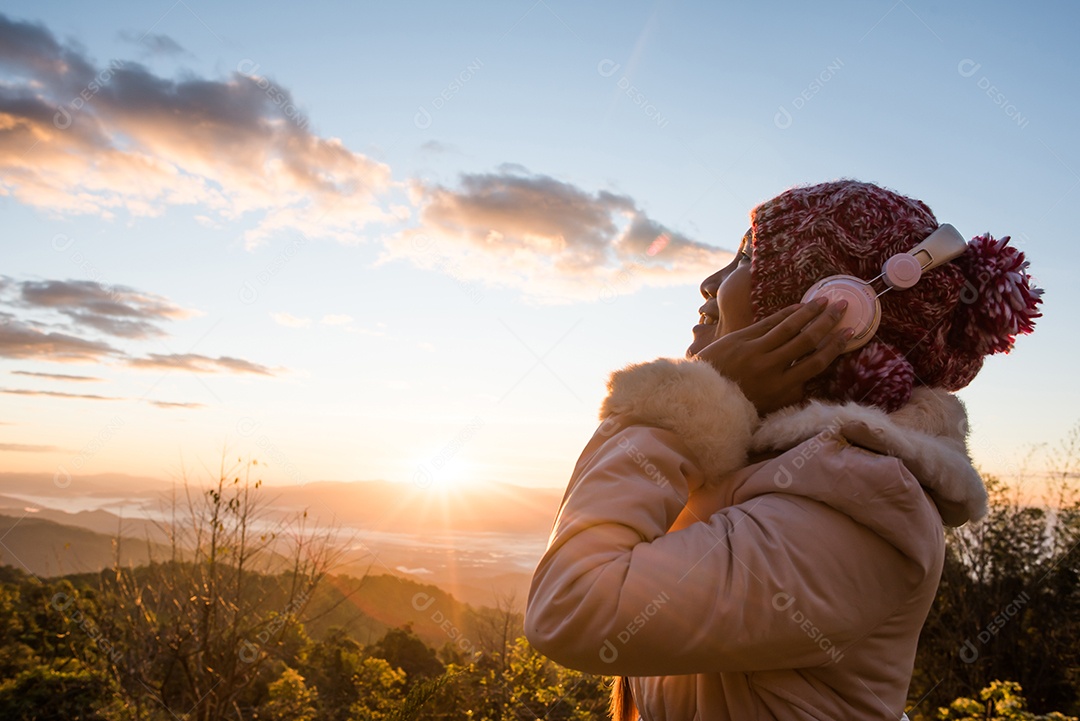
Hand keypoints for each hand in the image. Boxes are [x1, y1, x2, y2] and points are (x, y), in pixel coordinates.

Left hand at [692, 298, 851, 414]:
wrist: (702, 395)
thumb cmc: (738, 403)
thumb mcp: (770, 406)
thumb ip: (792, 392)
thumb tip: (815, 379)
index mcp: (782, 388)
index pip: (816, 363)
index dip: (835, 346)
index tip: (849, 333)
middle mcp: (771, 368)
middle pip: (807, 340)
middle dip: (827, 322)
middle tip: (843, 306)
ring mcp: (755, 351)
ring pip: (789, 327)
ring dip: (810, 312)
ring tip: (825, 300)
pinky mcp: (741, 339)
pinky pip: (769, 323)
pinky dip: (786, 314)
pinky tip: (798, 306)